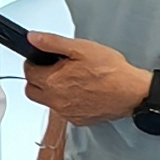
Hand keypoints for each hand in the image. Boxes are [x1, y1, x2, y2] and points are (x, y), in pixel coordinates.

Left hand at [22, 33, 151, 128]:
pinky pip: (63, 111)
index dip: (33, 62)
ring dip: (50, 91)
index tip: (41, 59)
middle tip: (50, 69)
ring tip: (69, 79)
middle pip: (31, 91)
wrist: (131, 92)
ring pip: (47, 102)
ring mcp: (66, 113)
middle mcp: (56, 101)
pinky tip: (80, 92)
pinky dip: (66, 102)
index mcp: (52, 81)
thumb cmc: (110, 71)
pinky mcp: (77, 120)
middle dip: (36, 79)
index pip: (27, 72)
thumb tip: (33, 38)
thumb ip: (52, 43)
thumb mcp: (80, 48)